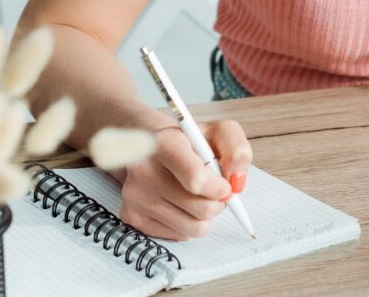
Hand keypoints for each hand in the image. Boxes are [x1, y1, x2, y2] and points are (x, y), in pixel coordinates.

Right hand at [119, 119, 252, 239]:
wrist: (148, 144)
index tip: (225, 185)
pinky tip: (180, 203)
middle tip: (214, 190)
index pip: (197, 180)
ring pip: (192, 228)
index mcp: (165, 143)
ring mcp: (135, 195)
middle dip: (217, 202)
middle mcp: (144, 170)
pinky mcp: (131, 216)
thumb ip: (237, 151)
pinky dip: (187, 223)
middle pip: (200, 209)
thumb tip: (235, 182)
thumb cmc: (188, 141)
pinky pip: (178, 236)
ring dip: (204, 215)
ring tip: (197, 196)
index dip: (219, 188)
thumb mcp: (218, 132)